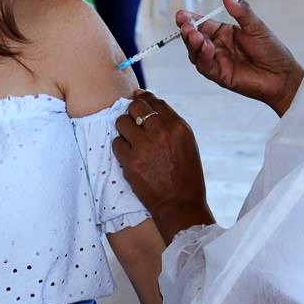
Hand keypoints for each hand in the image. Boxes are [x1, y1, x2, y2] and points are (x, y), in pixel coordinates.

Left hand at [113, 91, 213, 243]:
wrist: (180, 204)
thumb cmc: (185, 175)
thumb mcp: (187, 143)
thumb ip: (169, 125)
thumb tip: (148, 106)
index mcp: (178, 126)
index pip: (154, 101)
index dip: (144, 99)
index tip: (138, 101)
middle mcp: (161, 132)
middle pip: (135, 106)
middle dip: (132, 111)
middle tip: (132, 122)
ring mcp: (144, 146)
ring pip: (122, 122)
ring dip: (124, 129)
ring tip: (130, 140)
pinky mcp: (130, 161)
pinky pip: (116, 143)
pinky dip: (120, 148)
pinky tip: (129, 155)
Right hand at [178, 0, 303, 116]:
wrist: (282, 75)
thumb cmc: (271, 50)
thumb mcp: (255, 26)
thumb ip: (240, 11)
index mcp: (224, 32)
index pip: (202, 23)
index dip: (190, 19)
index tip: (182, 14)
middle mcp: (217, 46)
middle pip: (194, 38)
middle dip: (188, 31)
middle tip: (186, 25)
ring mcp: (217, 61)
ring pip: (196, 53)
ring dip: (192, 44)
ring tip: (195, 36)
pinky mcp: (220, 75)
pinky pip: (206, 66)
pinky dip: (203, 57)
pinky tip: (207, 48)